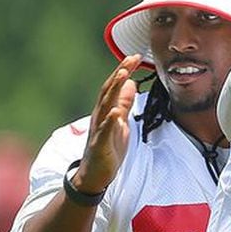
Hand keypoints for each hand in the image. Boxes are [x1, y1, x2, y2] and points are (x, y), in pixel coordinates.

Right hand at [73, 54, 141, 193]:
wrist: (94, 175)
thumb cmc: (108, 148)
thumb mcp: (121, 122)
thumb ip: (125, 104)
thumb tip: (132, 83)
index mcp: (105, 110)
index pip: (114, 86)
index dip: (124, 70)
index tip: (136, 56)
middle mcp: (100, 116)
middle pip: (109, 90)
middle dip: (120, 73)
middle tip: (131, 58)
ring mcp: (99, 130)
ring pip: (105, 106)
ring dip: (114, 90)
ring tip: (124, 75)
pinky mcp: (100, 146)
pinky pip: (104, 132)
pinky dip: (110, 121)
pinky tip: (116, 113)